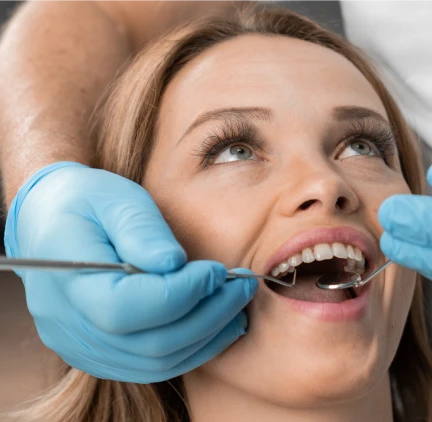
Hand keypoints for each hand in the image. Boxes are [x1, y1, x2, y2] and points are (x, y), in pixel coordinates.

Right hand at [5, 162, 256, 382]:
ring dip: (209, 336)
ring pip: (157, 362)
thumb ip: (142, 230)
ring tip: (238, 303)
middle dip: (209, 315)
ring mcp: (84, 347)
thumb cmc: (85, 202)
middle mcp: (70, 325)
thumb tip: (174, 264)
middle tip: (242, 286)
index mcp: (67, 281)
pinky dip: (193, 348)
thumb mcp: (114, 199)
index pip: (127, 308)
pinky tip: (221, 323)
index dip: (181, 294)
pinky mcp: (102, 355)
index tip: (216, 270)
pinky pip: (152, 365)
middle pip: (150, 343)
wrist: (49, 222)